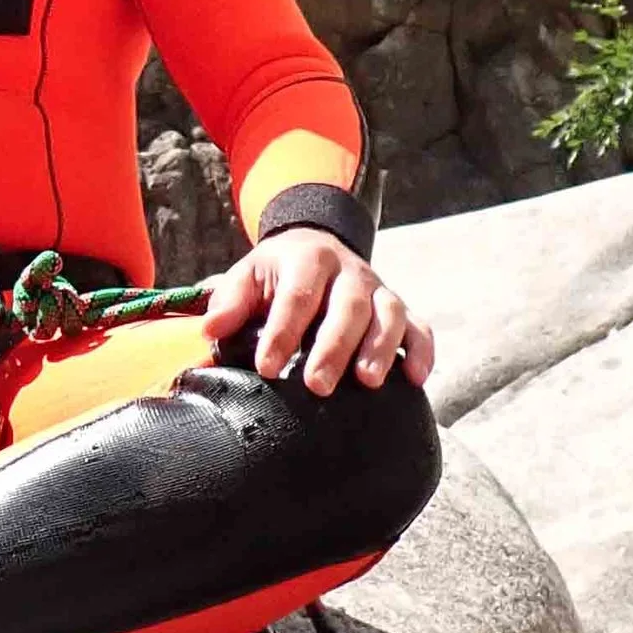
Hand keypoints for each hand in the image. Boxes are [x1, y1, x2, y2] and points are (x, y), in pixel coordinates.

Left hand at [199, 229, 435, 398]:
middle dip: (334, 347)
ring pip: (388, 314)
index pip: (297, 295)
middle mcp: (349, 271)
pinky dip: (422, 351)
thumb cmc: (277, 275)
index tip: (266, 367)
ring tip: (368, 382)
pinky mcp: (400, 309)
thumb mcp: (248, 276)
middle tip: (317, 386)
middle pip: (348, 306)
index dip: (282, 332)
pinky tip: (416, 379)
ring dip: (381, 347)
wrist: (316, 247)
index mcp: (308, 258)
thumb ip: (229, 302)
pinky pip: (419, 328)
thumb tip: (210, 332)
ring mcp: (378, 290)